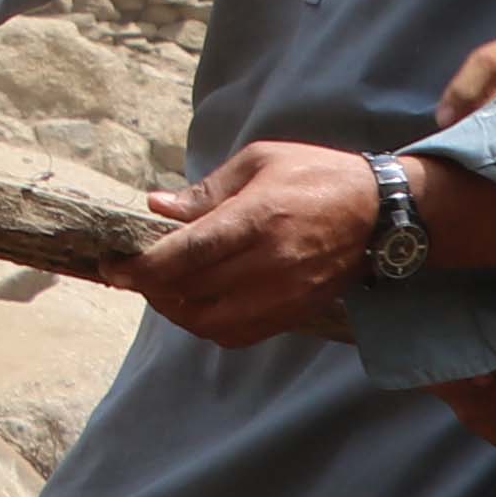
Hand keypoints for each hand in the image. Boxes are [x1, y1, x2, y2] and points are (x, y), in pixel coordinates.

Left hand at [131, 139, 391, 348]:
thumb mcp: (259, 162)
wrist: (381, 214)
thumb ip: (206, 190)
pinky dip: (206, 326)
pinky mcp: (294, 313)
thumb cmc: (315, 176)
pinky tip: (194, 306)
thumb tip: (157, 206)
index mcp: (256, 219)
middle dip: (150, 286)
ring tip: (161, 290)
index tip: (114, 266)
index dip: (143, 266)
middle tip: (130, 273)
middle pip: (190, 290)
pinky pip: (237, 335)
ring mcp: (283, 294)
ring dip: (175, 310)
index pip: (186, 254)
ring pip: (208, 321)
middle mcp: (268, 263)